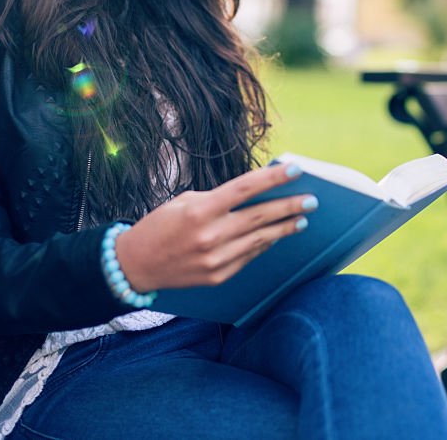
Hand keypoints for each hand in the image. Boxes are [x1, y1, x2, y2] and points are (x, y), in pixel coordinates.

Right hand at [114, 163, 313, 291]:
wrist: (135, 265)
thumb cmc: (160, 226)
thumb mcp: (185, 202)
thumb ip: (219, 198)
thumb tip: (254, 194)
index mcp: (200, 210)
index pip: (245, 189)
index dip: (273, 178)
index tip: (295, 169)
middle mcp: (210, 235)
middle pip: (260, 216)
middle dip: (290, 206)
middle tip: (312, 200)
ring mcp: (216, 259)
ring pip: (260, 239)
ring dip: (283, 228)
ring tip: (301, 218)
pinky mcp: (219, 275)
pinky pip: (249, 256)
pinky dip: (264, 244)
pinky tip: (275, 235)